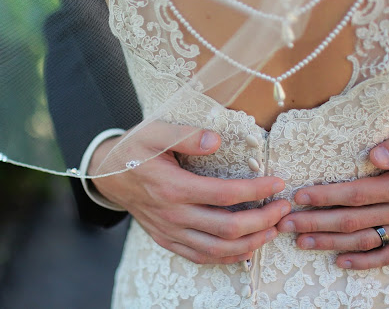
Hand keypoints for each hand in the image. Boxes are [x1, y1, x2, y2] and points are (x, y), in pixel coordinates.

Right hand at [90, 122, 290, 264]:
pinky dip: (228, 257)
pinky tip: (246, 247)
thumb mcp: (154, 132)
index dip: (256, 190)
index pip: (225, 194)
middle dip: (263, 219)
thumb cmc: (133, 150)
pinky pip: (202, 257)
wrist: (106, 174)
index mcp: (173, 187)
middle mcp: (174, 215)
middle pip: (228, 227)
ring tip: (272, 229)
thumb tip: (216, 140)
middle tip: (283, 208)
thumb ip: (186, 135)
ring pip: (219, 248)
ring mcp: (170, 232)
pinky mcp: (167, 240)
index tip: (277, 183)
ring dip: (251, 242)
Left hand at [277, 122, 388, 269]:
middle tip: (285, 222)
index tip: (299, 196)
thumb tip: (376, 155)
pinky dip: (363, 261)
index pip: (357, 194)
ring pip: (364, 240)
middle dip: (316, 223)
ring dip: (330, 242)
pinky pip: (388, 256)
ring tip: (300, 241)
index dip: (326, 196)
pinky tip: (340, 261)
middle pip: (353, 220)